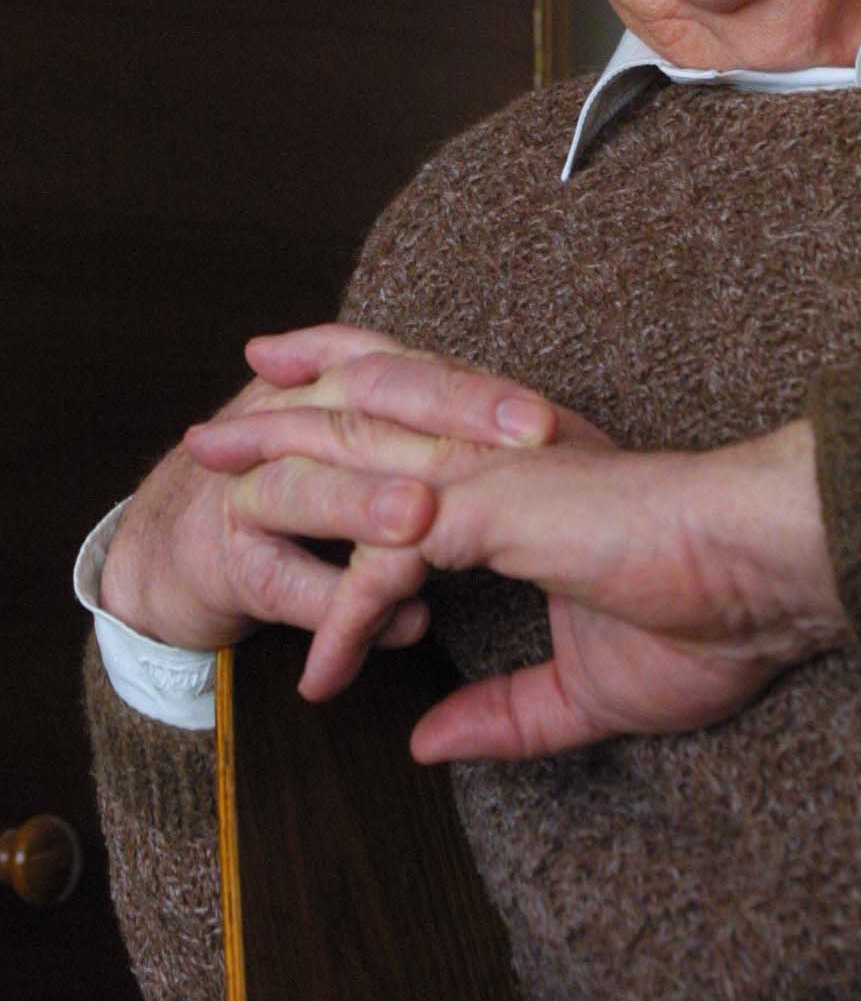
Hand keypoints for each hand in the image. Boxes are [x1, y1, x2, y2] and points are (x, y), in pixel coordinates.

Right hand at [97, 326, 568, 655]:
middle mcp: (293, 423)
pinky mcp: (224, 562)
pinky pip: (283, 580)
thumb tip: (540, 452)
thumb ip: (435, 437)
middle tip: (526, 444)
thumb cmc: (301, 501)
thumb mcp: (368, 453)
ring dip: (366, 502)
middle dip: (449, 420)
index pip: (413, 371)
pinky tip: (401, 629)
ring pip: (310, 485)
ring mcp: (251, 489)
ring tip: (425, 521)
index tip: (549, 419)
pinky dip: (339, 606)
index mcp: (337, 390)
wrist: (172, 553)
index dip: (476, 391)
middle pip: (367, 404)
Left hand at [184, 328, 846, 760]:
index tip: (298, 444)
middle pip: (368, 417)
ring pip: (359, 459)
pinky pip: (389, 554)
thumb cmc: (716, 615)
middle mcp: (504, 460)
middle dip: (283, 419)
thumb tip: (429, 742)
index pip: (419, 435)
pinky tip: (326, 676)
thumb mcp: (591, 690)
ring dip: (276, 471)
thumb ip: (508, 713)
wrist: (774, 573)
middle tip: (213, 429)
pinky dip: (349, 619)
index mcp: (528, 480)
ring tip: (208, 476)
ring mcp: (496, 476)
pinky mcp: (498, 507)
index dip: (354, 432)